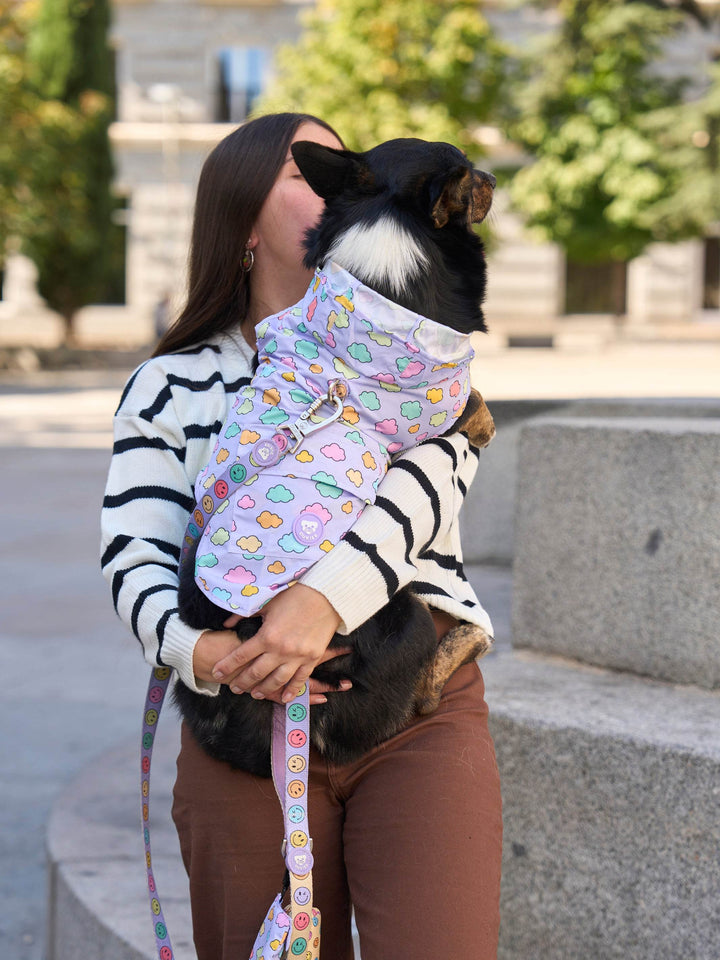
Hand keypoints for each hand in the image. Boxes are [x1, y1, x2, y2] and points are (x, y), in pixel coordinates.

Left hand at [201, 584, 348, 702]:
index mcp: (266, 636)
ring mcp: (297, 656)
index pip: (241, 655)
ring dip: (264, 689)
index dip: (227, 666)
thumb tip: (227, 624)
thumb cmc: (295, 595)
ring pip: (277, 680)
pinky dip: (292, 689)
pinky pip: (300, 678)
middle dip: (243, 682)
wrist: (326, 595)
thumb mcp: (267, 603)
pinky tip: (285, 697)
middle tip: (234, 688)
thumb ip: (245, 615)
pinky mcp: (312, 657)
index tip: (217, 672)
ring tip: (255, 694)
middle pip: (256, 672)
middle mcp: (280, 650)